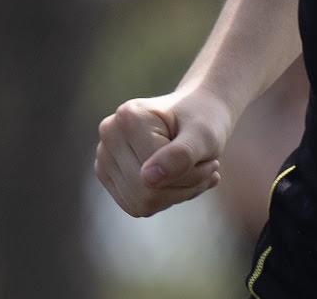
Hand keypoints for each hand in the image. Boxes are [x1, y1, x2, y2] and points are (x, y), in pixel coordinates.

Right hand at [95, 88, 233, 217]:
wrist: (198, 110)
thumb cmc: (204, 120)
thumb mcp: (204, 136)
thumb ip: (180, 156)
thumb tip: (148, 179)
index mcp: (129, 117)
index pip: (156, 176)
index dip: (190, 177)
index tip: (212, 162)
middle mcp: (109, 133)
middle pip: (145, 193)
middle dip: (183, 188)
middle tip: (208, 169)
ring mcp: (104, 154)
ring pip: (141, 203)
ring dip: (176, 194)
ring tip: (195, 172)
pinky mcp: (108, 173)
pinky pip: (137, 206)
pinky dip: (164, 199)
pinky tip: (179, 179)